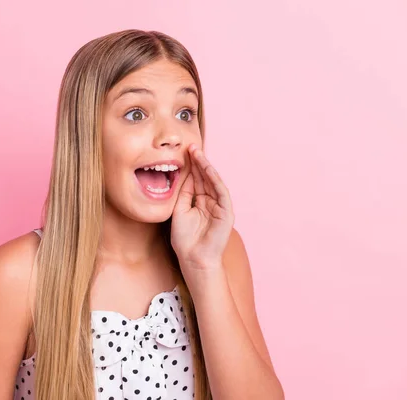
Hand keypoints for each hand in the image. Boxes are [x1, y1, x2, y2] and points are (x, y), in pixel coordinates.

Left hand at [171, 144, 234, 273]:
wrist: (194, 260)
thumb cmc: (185, 240)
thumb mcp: (179, 211)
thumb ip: (183, 193)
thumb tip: (184, 174)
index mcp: (200, 202)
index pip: (196, 180)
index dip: (190, 167)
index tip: (181, 153)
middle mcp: (211, 202)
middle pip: (204, 177)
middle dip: (197, 162)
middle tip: (189, 146)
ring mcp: (220, 206)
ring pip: (213, 181)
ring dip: (205, 166)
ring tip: (197, 152)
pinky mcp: (226, 211)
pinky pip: (220, 191)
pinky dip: (214, 178)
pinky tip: (206, 168)